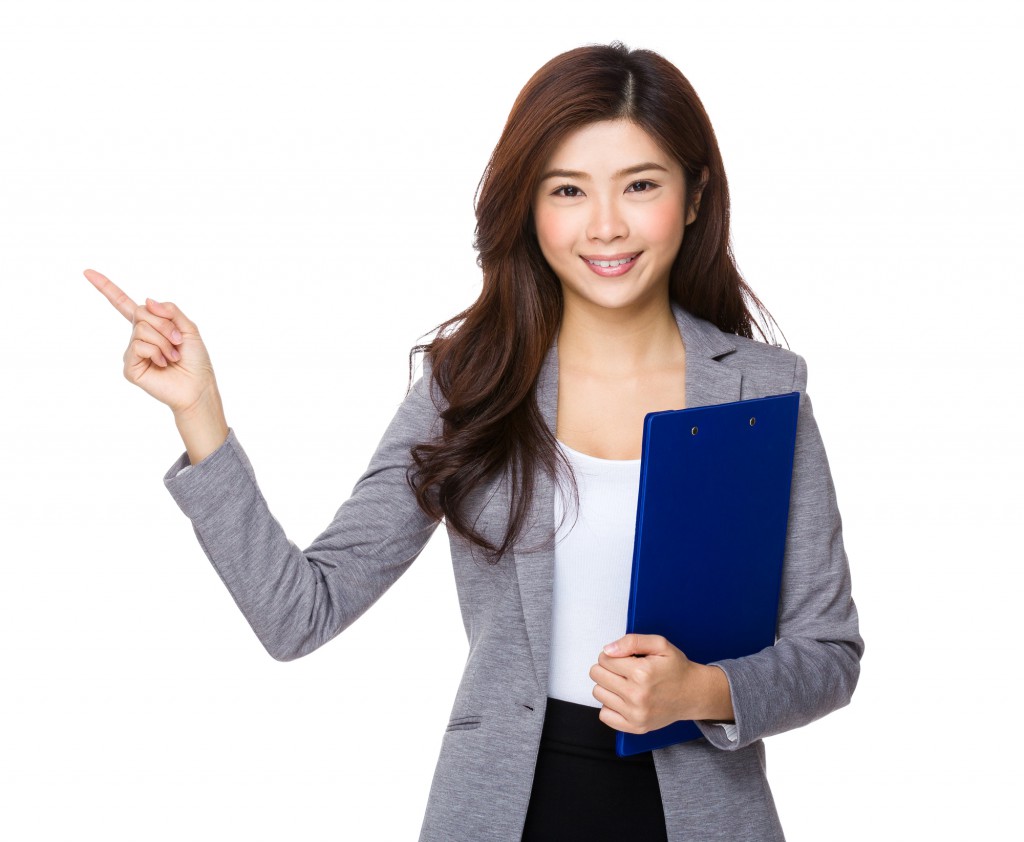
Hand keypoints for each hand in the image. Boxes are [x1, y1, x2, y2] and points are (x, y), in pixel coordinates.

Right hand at [84, 268, 217, 415]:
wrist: (198, 387)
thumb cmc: (195, 360)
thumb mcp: (188, 328)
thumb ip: (170, 310)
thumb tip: (146, 300)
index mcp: (150, 326)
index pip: (124, 304)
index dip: (106, 288)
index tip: (87, 272)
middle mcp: (137, 337)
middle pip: (140, 312)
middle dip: (164, 324)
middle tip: (177, 340)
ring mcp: (132, 352)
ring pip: (141, 329)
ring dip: (164, 341)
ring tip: (173, 356)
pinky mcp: (130, 367)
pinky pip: (138, 346)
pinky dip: (156, 352)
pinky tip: (163, 364)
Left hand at [590, 633, 733, 733]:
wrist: (693, 693)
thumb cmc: (676, 668)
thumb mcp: (660, 644)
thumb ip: (632, 641)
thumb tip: (608, 650)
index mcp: (642, 673)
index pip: (604, 659)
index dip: (612, 655)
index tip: (624, 658)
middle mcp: (637, 695)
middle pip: (597, 675)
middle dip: (607, 668)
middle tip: (623, 669)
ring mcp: (636, 714)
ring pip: (598, 693)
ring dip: (607, 686)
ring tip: (624, 683)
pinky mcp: (636, 727)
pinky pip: (604, 715)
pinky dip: (610, 705)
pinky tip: (623, 698)